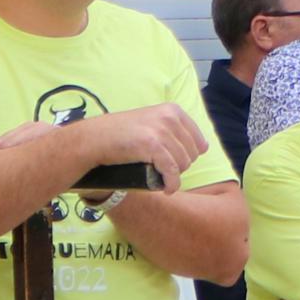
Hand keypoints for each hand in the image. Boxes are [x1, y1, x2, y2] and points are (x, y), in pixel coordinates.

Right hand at [87, 99, 210, 187]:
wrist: (94, 139)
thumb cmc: (120, 134)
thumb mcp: (151, 121)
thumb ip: (173, 127)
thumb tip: (205, 147)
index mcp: (172, 110)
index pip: (198, 140)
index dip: (189, 157)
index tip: (177, 164)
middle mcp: (170, 117)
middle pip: (192, 154)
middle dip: (180, 166)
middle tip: (164, 171)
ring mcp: (162, 130)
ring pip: (183, 164)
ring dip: (174, 176)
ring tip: (161, 177)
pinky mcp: (153, 146)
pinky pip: (172, 171)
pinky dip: (171, 184)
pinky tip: (166, 189)